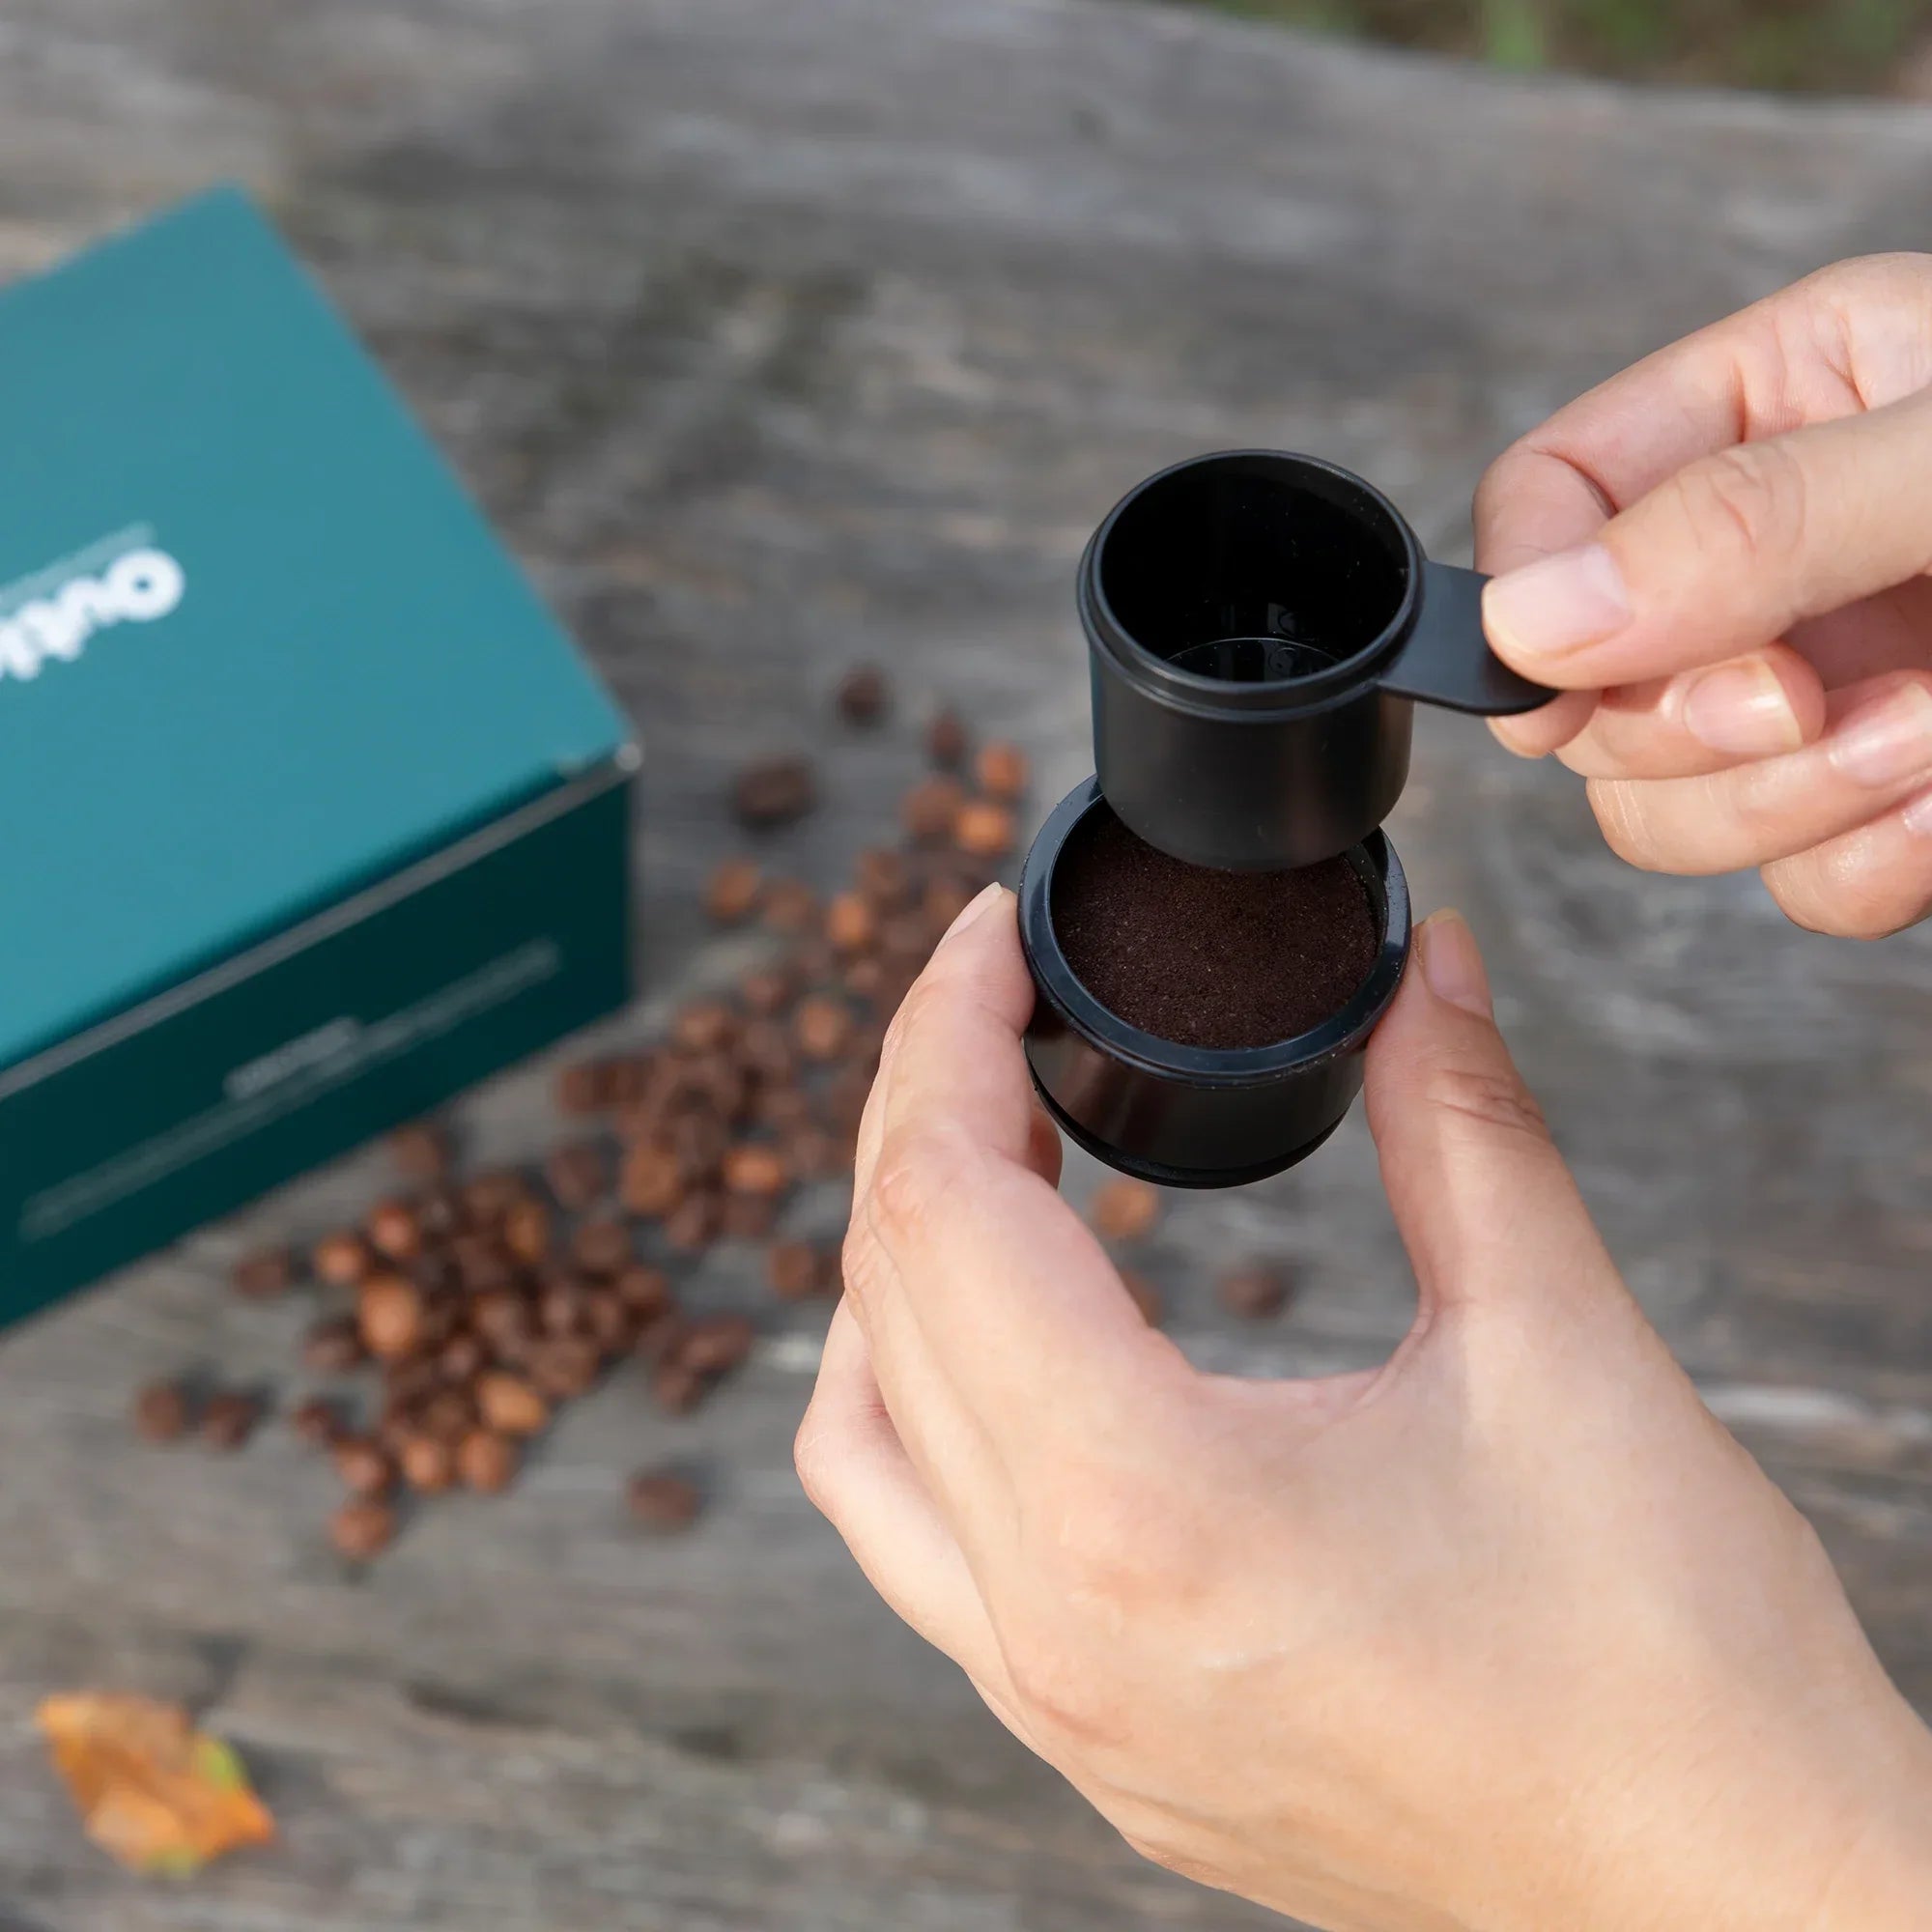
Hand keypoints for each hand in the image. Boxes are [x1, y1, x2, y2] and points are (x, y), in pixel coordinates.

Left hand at [798, 886, 1931, 1931]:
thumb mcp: (1561, 1345)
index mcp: (1142, 1515)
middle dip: (923, 1112)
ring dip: (895, 1267)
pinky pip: (917, 1548)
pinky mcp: (1095, 1744)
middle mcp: (1053, 1628)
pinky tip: (1011, 1338)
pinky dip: (920, 1401)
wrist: (1737, 1915)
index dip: (950, 1036)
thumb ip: (1461, 1122)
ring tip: (991, 1150)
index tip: (994, 938)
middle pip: (884, 1299)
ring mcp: (1057, 1707)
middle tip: (999, 1004)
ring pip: (861, 1438)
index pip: (945, 1211)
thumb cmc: (1676, 1675)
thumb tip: (1420, 964)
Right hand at [1476, 253, 1931, 938]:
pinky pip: (1791, 887)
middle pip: (1579, 691)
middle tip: (1807, 697)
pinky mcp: (1875, 797)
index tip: (1601, 662)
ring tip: (1928, 743)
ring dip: (1777, 810)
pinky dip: (1862, 873)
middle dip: (1680, 726)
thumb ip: (1753, 520)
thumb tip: (1537, 619)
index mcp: (1763, 408)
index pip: (1544, 501)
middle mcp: (1761, 557)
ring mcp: (1812, 686)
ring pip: (1663, 810)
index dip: (1535, 597)